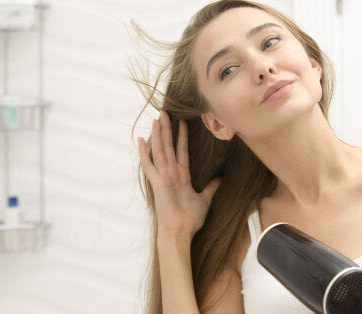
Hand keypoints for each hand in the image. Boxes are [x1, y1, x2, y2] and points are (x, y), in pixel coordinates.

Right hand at [138, 111, 220, 239]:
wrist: (181, 231)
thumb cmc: (190, 219)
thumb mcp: (205, 199)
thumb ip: (211, 187)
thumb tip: (220, 178)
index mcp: (181, 176)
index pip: (181, 151)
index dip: (182, 136)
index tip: (182, 122)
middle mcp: (171, 173)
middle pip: (168, 146)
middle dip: (167, 129)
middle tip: (165, 112)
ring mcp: (163, 177)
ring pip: (160, 151)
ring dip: (158, 135)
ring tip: (156, 119)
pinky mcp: (157, 182)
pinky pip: (149, 165)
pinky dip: (144, 153)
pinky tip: (141, 140)